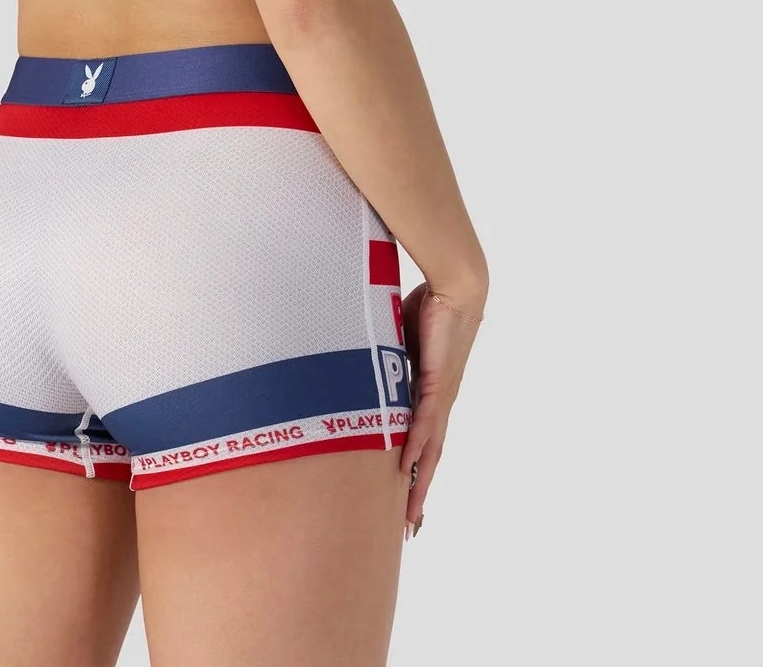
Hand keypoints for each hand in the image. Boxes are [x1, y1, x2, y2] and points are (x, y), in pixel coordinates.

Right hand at [399, 281, 484, 538]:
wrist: (457, 289)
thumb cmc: (431, 306)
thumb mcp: (397, 338)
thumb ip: (382, 354)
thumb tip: (356, 358)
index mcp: (430, 392)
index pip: (424, 440)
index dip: (417, 469)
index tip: (407, 495)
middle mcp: (438, 401)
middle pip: (431, 456)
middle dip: (420, 491)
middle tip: (411, 525)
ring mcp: (440, 394)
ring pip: (431, 449)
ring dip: (421, 482)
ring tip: (412, 513)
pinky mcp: (437, 382)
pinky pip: (424, 421)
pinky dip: (417, 446)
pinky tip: (408, 467)